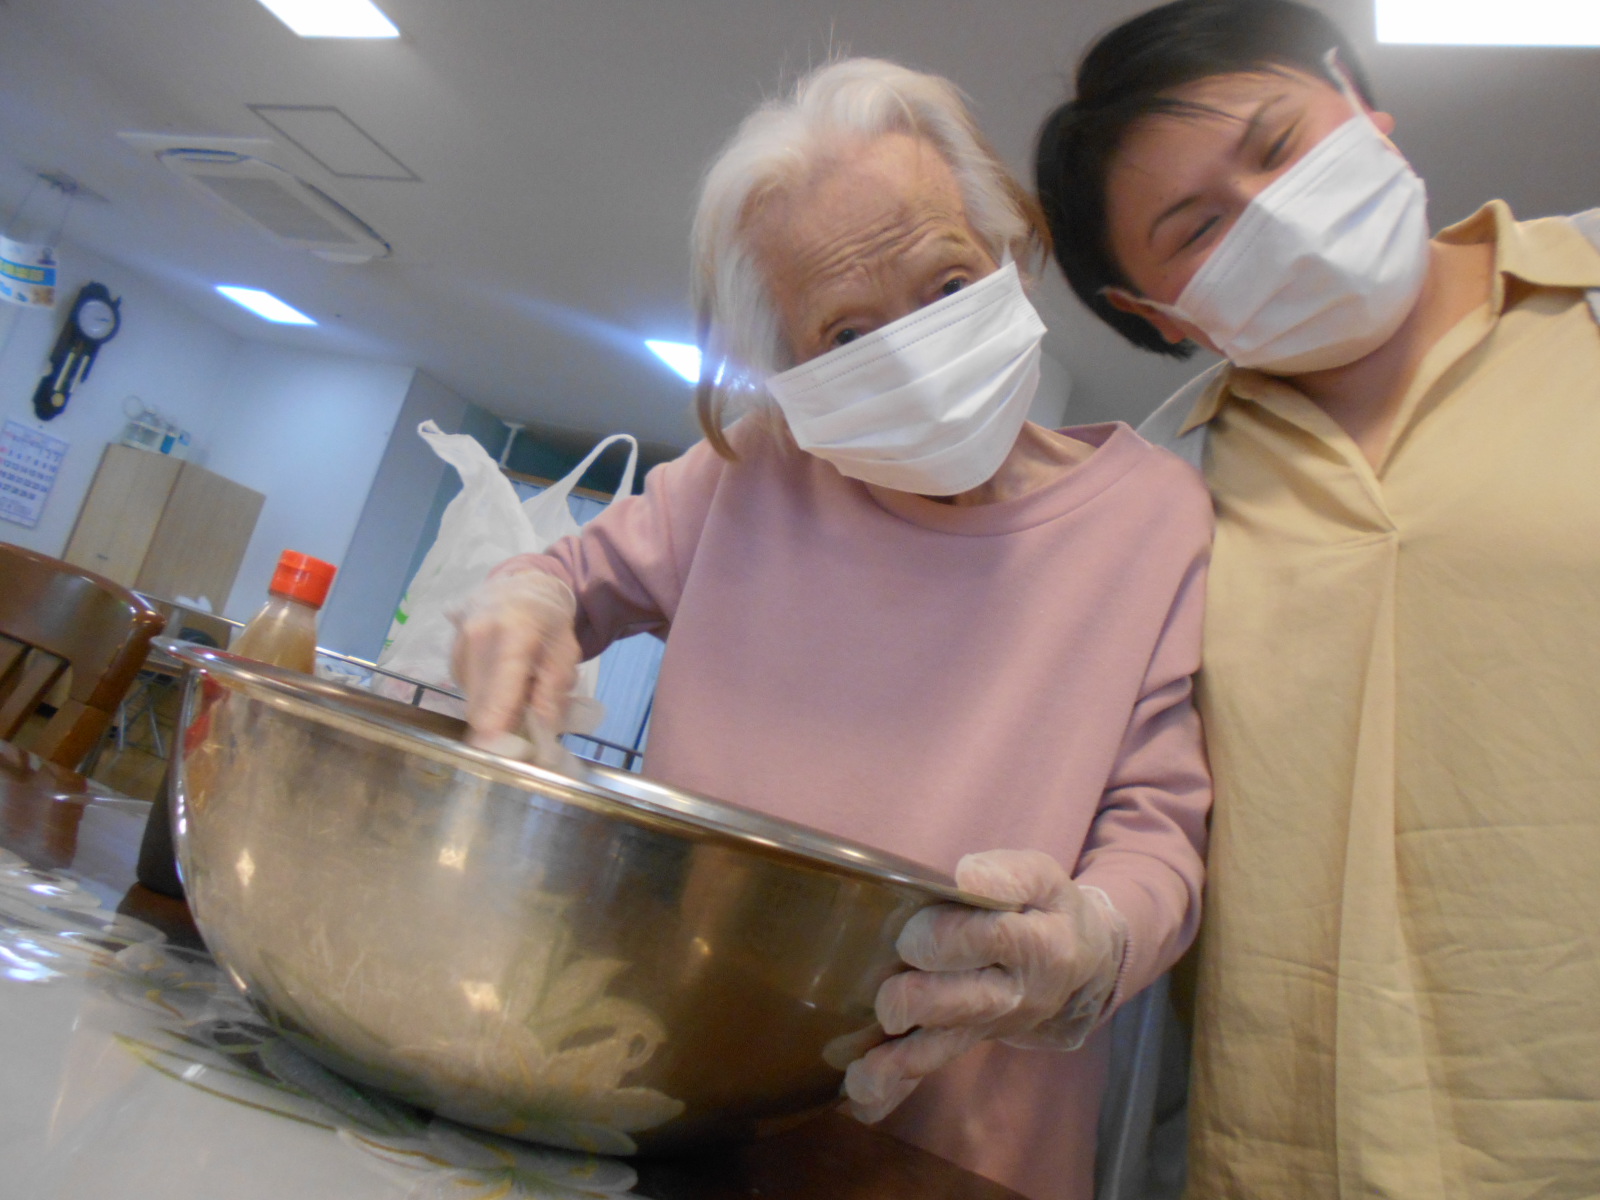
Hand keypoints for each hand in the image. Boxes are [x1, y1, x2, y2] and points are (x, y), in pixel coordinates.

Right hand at [449, 569, 580, 747]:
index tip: (498, 751)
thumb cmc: (549, 621)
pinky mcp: (450, 653)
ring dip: (493, 709)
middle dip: (500, 723)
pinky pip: (466, 689)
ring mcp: (458, 643)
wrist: (520, 585)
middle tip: (522, 727)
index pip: (500, 688)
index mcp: (514, 632)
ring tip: (516, 691)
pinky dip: (484, 696)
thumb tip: (543, 726)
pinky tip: (501, 682)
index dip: (497, 724)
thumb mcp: (566, 651)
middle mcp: (477, 636)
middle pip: (480, 701)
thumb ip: (555, 688)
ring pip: (472, 699)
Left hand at [843, 849, 1126, 1123]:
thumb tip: (966, 876)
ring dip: (901, 1057)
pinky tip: (861, 1093)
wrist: (1081, 963)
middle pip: (963, 1000)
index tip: (912, 934)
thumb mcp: (1044, 878)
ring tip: (863, 1066)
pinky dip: (896, 1084)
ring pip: (945, 1043)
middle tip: (893, 984)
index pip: (992, 941)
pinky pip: (932, 1064)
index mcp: (1038, 946)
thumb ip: (1009, 874)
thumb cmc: (1048, 909)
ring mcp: (990, 1024)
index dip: (947, 936)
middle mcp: (1015, 993)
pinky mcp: (969, 1040)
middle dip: (918, 996)